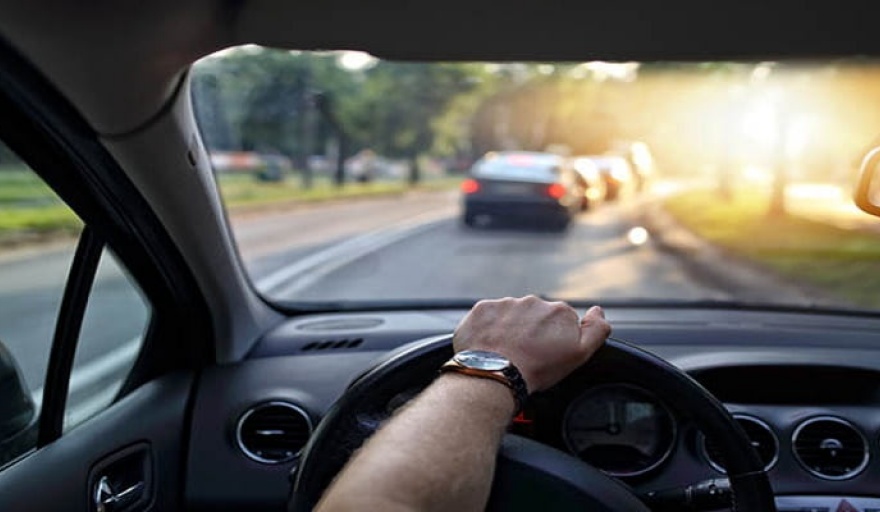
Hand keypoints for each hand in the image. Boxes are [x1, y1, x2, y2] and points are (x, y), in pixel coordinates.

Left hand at [453, 295, 609, 392]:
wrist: (495, 375)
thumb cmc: (537, 369)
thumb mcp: (578, 355)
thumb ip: (596, 330)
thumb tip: (598, 310)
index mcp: (559, 311)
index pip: (559, 321)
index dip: (553, 339)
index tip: (545, 352)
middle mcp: (533, 301)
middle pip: (535, 316)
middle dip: (531, 331)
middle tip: (526, 354)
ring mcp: (506, 303)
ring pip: (511, 315)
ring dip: (510, 329)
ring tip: (506, 352)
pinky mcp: (482, 308)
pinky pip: (488, 316)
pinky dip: (489, 328)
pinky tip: (490, 345)